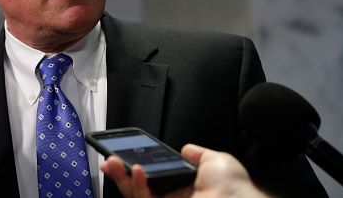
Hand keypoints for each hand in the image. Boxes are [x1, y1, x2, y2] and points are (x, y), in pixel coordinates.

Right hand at [100, 144, 268, 197]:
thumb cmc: (233, 188)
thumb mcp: (216, 161)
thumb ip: (197, 154)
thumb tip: (187, 149)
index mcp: (182, 189)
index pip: (153, 178)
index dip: (137, 168)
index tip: (124, 155)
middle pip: (139, 187)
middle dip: (121, 173)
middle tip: (109, 160)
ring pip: (136, 195)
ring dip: (123, 178)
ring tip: (115, 163)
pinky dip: (138, 185)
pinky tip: (137, 172)